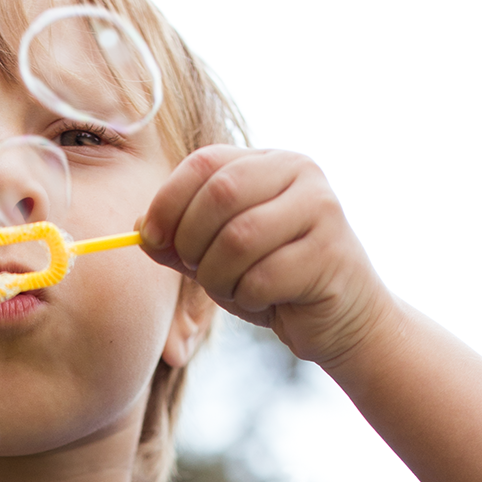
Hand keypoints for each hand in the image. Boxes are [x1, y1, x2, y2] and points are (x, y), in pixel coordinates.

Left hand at [139, 146, 395, 369]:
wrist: (342, 320)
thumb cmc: (276, 283)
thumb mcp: (219, 257)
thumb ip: (182, 240)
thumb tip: (140, 228)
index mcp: (268, 161)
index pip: (205, 162)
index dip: (168, 201)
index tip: (151, 238)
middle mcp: (300, 172)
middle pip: (220, 194)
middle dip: (193, 242)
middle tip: (198, 270)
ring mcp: (321, 209)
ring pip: (238, 239)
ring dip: (219, 277)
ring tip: (233, 290)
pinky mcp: (330, 253)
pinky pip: (263, 278)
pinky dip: (248, 298)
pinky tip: (265, 302)